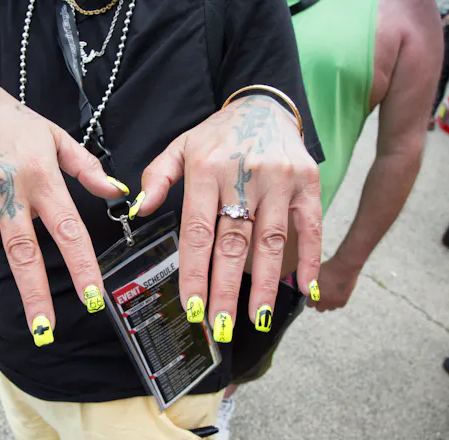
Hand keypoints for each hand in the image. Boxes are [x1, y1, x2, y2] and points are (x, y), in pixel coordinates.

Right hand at [0, 78, 125, 343]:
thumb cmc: (16, 123)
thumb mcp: (56, 137)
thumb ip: (87, 167)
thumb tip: (118, 192)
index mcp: (41, 177)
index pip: (67, 229)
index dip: (82, 265)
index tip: (93, 298)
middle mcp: (7, 191)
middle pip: (22, 250)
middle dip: (33, 293)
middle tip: (44, 330)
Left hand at [133, 95, 321, 340]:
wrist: (263, 106)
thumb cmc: (217, 135)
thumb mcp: (180, 146)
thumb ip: (157, 176)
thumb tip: (139, 209)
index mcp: (207, 169)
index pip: (198, 231)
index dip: (195, 272)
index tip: (192, 305)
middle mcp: (244, 175)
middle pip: (233, 242)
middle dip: (226, 289)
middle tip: (220, 325)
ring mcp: (279, 179)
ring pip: (270, 240)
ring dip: (266, 284)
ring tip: (258, 318)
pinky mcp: (307, 182)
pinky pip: (310, 225)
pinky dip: (309, 258)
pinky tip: (305, 289)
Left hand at [306, 256, 358, 311]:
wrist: (345, 266)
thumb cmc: (329, 268)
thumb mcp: (315, 275)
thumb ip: (311, 285)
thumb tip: (308, 290)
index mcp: (315, 293)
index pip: (310, 304)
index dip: (311, 299)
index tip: (313, 295)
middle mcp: (324, 300)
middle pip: (319, 308)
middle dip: (319, 303)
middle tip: (321, 295)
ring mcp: (334, 302)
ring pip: (329, 308)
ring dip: (328, 303)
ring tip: (330, 294)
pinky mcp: (343, 301)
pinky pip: (338, 306)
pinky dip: (337, 302)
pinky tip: (337, 294)